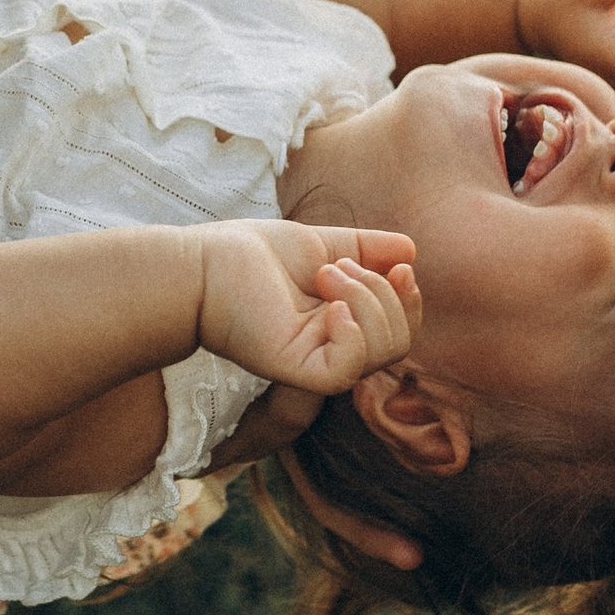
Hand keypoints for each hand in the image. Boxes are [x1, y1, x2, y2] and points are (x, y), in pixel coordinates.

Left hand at [195, 221, 418, 397]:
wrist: (204, 264)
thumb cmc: (251, 255)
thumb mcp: (323, 245)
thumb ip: (367, 249)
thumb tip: (410, 251)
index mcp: (341, 328)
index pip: (400, 330)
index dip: (410, 301)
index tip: (400, 266)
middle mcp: (332, 351)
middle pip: (399, 342)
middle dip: (383, 294)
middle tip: (336, 268)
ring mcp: (316, 364)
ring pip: (382, 351)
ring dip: (366, 299)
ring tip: (324, 275)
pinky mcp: (297, 370)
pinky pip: (348, 368)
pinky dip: (353, 331)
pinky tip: (330, 306)